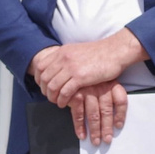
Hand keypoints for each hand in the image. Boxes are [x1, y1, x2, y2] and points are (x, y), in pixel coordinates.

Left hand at [32, 30, 147, 102]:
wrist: (116, 51)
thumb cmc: (100, 53)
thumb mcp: (78, 50)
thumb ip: (66, 57)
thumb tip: (58, 67)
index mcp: (62, 51)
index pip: (40, 66)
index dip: (38, 78)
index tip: (43, 86)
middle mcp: (64, 58)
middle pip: (44, 78)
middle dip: (44, 90)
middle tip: (50, 96)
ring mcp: (71, 68)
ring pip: (52, 86)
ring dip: (52, 97)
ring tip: (57, 102)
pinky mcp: (80, 77)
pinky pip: (64, 92)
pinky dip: (62, 100)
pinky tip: (64, 103)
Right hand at [71, 81, 128, 144]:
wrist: (66, 70)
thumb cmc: (86, 78)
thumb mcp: (101, 81)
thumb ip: (107, 94)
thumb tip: (114, 117)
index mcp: (110, 84)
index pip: (121, 100)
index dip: (121, 115)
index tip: (119, 126)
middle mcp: (100, 88)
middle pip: (107, 111)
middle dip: (107, 128)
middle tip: (107, 139)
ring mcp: (87, 92)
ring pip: (94, 115)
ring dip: (95, 131)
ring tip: (96, 141)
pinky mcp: (75, 95)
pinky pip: (79, 115)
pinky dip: (80, 126)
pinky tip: (82, 134)